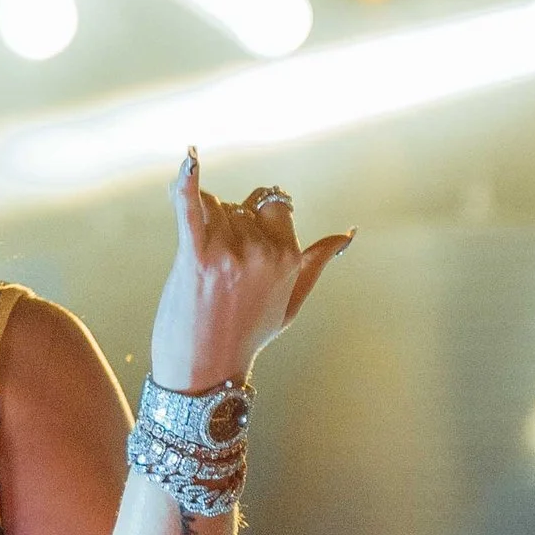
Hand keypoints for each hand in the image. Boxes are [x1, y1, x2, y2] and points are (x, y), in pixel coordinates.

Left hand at [149, 153, 351, 391]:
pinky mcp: (196, 260)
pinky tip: (188, 161)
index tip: (240, 244)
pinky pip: (190, 209)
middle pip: (237, 207)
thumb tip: (348, 234)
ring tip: (200, 271)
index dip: (251, 218)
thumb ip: (315, 264)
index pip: (270, 205)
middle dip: (224, 226)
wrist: (203, 373)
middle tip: (217, 275)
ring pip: (211, 207)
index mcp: (290, 257)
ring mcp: (232, 256)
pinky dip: (185, 183)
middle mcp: (265, 253)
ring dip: (201, 225)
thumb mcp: (289, 302)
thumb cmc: (245, 337)